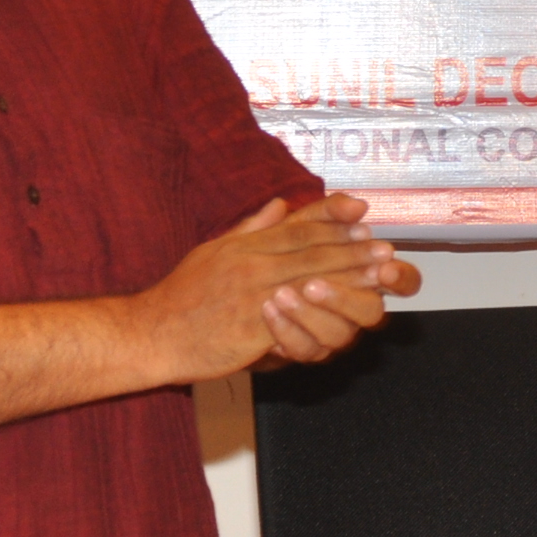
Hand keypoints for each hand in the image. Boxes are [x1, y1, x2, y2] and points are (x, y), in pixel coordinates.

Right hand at [138, 193, 417, 381]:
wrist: (151, 332)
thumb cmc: (180, 296)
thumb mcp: (213, 250)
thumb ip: (250, 228)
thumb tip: (280, 204)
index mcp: (244, 245)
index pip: (297, 226)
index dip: (332, 219)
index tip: (362, 214)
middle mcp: (251, 262)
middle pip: (312, 250)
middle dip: (353, 247)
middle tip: (385, 245)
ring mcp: (251, 293)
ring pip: (310, 278)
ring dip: (350, 275)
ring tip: (381, 272)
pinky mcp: (251, 326)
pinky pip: (294, 315)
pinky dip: (323, 311)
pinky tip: (347, 311)